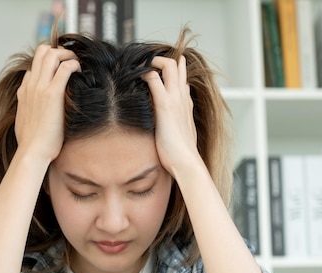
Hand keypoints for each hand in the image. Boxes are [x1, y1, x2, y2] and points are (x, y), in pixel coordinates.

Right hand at [14, 45, 80, 163]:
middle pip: (41, 52)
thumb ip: (29, 109)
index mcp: (24, 92)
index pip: (34, 66)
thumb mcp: (25, 122)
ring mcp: (40, 88)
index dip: (49, 64)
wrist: (32, 151)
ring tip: (77, 64)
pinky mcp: (52, 94)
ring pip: (51, 54)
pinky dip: (74, 64)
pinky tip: (80, 72)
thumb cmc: (32, 143)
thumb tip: (34, 108)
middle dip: (59, 51)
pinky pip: (64, 68)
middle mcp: (31, 86)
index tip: (62, 71)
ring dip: (67, 55)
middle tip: (72, 61)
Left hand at [142, 56, 199, 176]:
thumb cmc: (180, 154)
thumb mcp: (180, 136)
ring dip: (152, 62)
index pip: (182, 79)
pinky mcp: (164, 105)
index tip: (158, 68)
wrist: (187, 162)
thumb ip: (175, 126)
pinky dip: (143, 73)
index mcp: (185, 105)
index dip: (173, 70)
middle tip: (145, 62)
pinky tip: (134, 75)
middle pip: (176, 66)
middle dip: (160, 60)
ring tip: (138, 64)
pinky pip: (154, 79)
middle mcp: (182, 98)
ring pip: (168, 66)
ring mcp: (175, 99)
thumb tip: (167, 124)